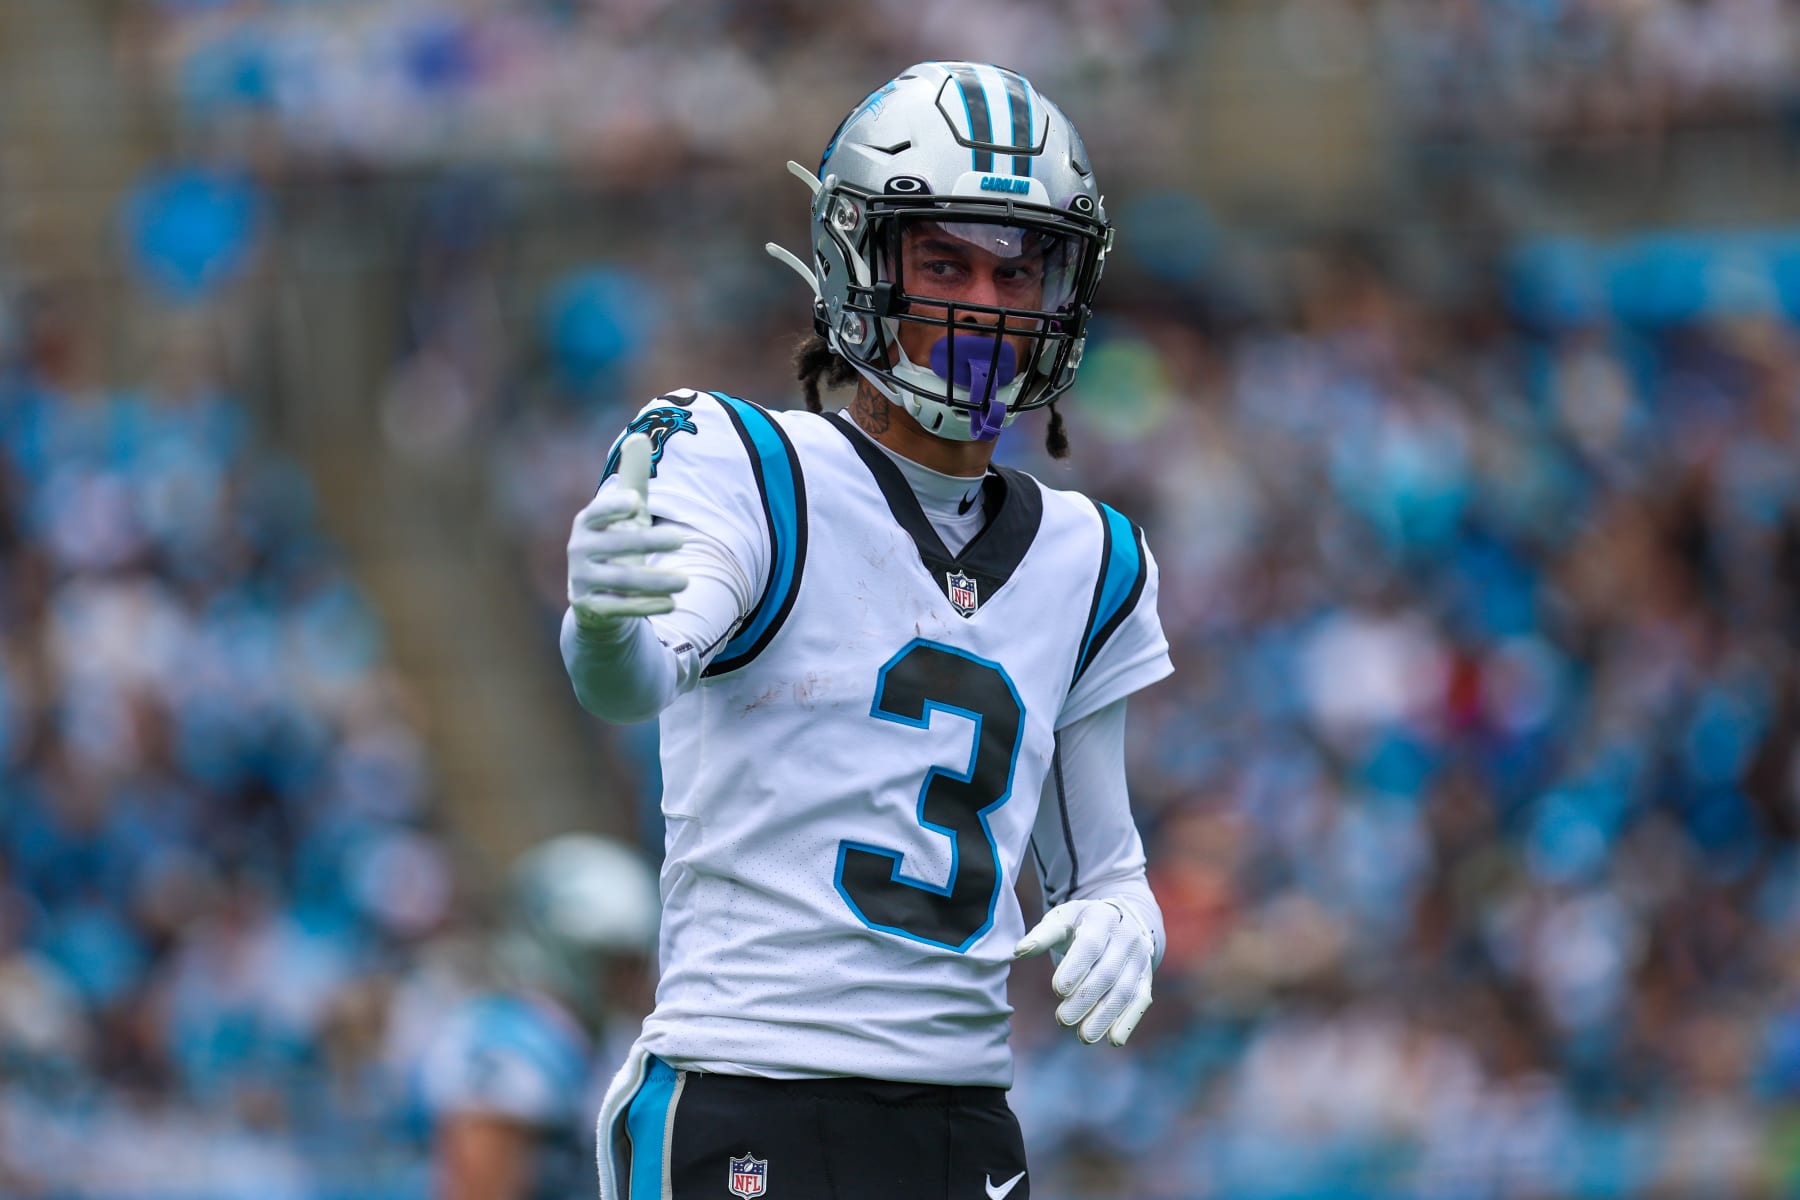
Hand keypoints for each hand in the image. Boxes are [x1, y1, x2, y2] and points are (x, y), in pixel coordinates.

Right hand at [567, 433, 688, 628]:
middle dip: (648, 542)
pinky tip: (671, 604)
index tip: (636, 502)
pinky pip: (619, 608)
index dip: (612, 507)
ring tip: (686, 581)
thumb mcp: (625, 513)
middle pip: (616, 546)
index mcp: (587, 524)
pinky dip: (645, 607)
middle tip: (682, 538)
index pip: (596, 512)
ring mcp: (583, 581)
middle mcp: (579, 551)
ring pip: (621, 581)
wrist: (596, 598)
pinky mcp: (591, 608)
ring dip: (654, 580)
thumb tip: (639, 436)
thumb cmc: (616, 543)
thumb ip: (633, 479)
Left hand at [1014, 899, 1153, 1045]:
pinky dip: (1128, 1022)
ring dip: (1104, 1017)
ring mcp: (1139, 959)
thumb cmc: (1081, 924)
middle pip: (1107, 973)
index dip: (1075, 968)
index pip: (1090, 944)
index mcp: (1102, 918)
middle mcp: (1127, 937)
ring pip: (1124, 991)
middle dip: (1085, 999)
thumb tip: (1020, 951)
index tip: (1057, 990)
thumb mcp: (1062, 920)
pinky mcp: (1145, 977)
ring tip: (1084, 1036)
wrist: (1119, 921)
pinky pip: (1140, 1001)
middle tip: (1063, 1019)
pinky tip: (1113, 1039)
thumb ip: (1042, 935)